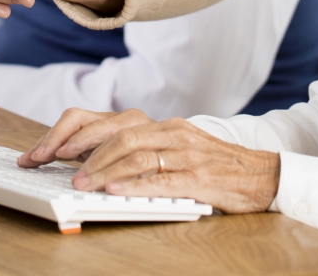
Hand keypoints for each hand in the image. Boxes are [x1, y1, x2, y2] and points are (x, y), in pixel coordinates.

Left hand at [20, 107, 278, 213]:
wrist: (263, 175)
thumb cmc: (218, 167)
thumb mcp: (182, 151)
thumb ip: (149, 152)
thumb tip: (103, 164)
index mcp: (167, 126)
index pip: (116, 126)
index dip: (83, 136)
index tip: (54, 150)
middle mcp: (175, 134)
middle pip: (121, 137)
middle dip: (86, 153)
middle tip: (61, 169)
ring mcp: (187, 155)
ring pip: (137, 157)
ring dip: (104, 171)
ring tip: (81, 183)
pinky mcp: (198, 177)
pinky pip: (161, 180)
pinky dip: (134, 185)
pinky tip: (115, 191)